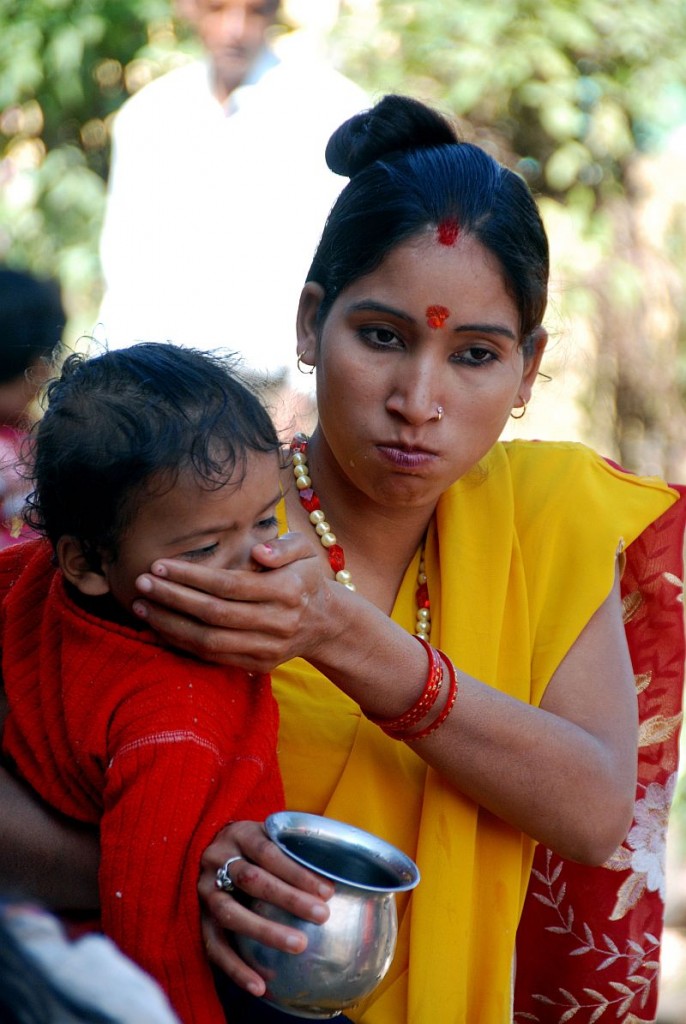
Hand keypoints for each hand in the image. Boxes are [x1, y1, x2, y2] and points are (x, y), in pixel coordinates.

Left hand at [132, 533, 330, 671]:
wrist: (325, 622)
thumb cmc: (305, 577)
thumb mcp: (306, 550)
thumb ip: (284, 546)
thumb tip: (258, 553)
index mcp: (288, 590)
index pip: (230, 585)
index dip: (192, 577)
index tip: (160, 566)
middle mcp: (278, 622)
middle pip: (214, 614)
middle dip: (172, 598)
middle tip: (141, 582)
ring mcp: (268, 648)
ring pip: (209, 641)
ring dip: (170, 624)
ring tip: (142, 606)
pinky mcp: (258, 665)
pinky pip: (212, 657)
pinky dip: (182, 643)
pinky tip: (160, 626)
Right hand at [198, 821, 333, 995]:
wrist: (208, 846)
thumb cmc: (251, 845)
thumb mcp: (268, 833)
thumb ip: (293, 844)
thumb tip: (339, 862)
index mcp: (239, 835)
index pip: (269, 852)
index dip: (297, 872)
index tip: (327, 891)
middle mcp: (217, 860)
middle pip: (252, 880)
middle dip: (289, 898)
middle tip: (321, 915)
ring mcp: (204, 890)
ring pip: (231, 914)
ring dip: (265, 932)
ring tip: (299, 946)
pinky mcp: (197, 918)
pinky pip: (214, 946)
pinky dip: (235, 968)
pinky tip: (260, 986)